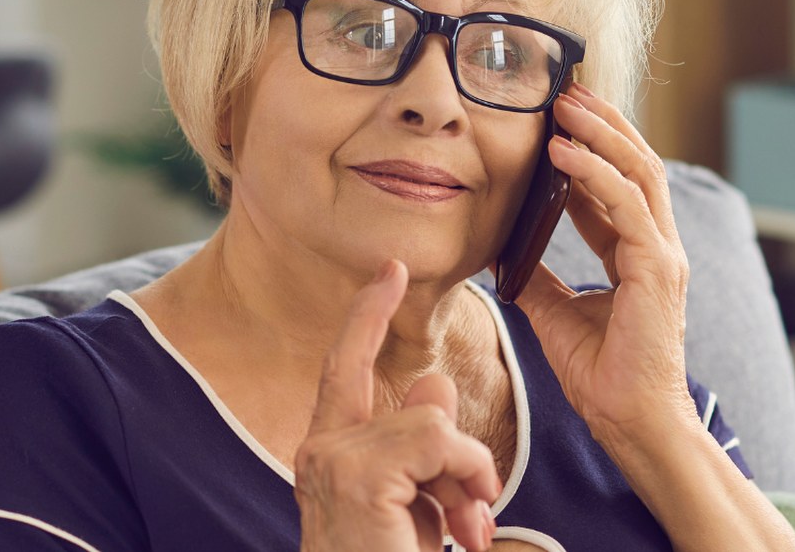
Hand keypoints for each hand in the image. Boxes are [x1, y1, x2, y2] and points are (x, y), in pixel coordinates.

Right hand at [295, 260, 501, 551]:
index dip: (367, 315)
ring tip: (470, 530)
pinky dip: (465, 477)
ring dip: (467, 475)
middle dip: (456, 450)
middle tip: (476, 517)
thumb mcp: (419, 510)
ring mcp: (331, 460)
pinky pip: (435, 440)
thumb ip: (423, 447)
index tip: (391, 270)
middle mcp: (319, 450)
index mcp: (330, 454)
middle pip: (408, 400)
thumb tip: (432, 383)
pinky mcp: (356, 475)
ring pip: (429, 421)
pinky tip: (462, 526)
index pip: (344, 367)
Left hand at [511, 83, 695, 447]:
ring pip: (638, 172)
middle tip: (564, 89)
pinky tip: (563, 151)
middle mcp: (656, 245)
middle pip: (636, 163)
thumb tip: (501, 248)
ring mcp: (662, 254)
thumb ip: (535, 275)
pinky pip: (627, 205)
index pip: (617, 183)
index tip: (557, 117)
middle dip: (601, 122)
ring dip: (599, 132)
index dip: (590, 146)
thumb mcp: (553, 312)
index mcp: (637, 252)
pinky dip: (595, 173)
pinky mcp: (658, 269)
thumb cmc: (601, 374)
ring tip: (563, 103)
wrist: (629, 421)